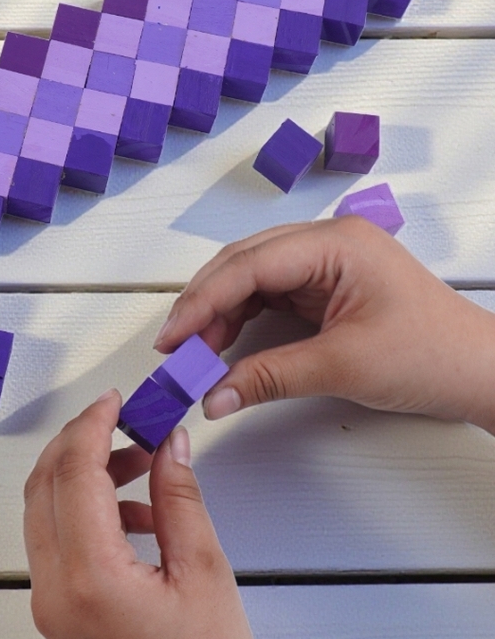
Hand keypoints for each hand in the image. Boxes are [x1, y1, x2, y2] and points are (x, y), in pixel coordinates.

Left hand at [23, 390, 260, 638]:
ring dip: (84, 475)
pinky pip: (56, 542)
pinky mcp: (56, 615)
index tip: (117, 399)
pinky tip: (137, 515)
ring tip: (143, 464)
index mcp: (89, 578)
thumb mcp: (205, 579)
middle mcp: (53, 590)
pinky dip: (85, 512)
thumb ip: (180, 499)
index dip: (93, 424)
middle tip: (124, 420)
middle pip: (44, 483)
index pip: (74, 473)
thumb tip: (170, 444)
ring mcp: (48, 605)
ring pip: (44, 510)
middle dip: (80, 441)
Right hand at [157, 216, 494, 432]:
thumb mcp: (344, 366)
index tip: (173, 338)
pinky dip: (242, 320)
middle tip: (174, 346)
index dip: (204, 300)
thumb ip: (269, 376)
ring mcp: (326, 262)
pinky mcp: (325, 286)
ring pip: (251, 278)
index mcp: (336, 243)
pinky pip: (269, 295)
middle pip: (243, 263)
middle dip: (205, 304)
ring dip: (220, 313)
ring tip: (196, 352)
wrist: (481, 373)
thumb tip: (213, 396)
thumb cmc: (434, 355)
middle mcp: (326, 243)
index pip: (250, 264)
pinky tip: (225, 345)